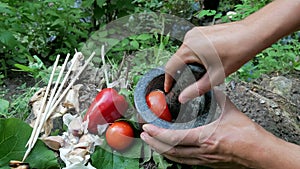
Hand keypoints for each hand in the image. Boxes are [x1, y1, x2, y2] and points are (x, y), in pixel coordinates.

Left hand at [140, 90, 299, 167]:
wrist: (258, 151)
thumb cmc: (245, 133)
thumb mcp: (228, 109)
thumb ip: (213, 97)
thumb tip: (205, 87)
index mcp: (204, 137)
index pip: (174, 137)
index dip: (157, 133)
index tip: (147, 127)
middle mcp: (201, 151)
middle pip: (170, 150)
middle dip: (154, 142)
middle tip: (144, 134)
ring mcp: (203, 160)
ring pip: (176, 158)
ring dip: (160, 150)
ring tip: (151, 142)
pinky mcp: (207, 163)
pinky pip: (185, 161)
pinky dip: (173, 155)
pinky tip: (169, 151)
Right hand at [164, 23, 256, 103]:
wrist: (251, 34)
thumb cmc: (237, 52)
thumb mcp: (215, 76)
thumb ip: (197, 89)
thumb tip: (183, 98)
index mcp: (189, 48)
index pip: (170, 67)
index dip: (168, 80)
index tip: (169, 89)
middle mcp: (189, 38)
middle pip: (177, 60)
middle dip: (180, 72)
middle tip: (189, 83)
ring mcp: (194, 33)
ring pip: (184, 53)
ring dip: (188, 63)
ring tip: (202, 71)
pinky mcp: (200, 31)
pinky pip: (191, 46)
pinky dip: (194, 55)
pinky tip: (207, 61)